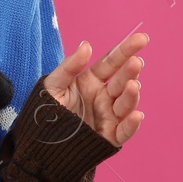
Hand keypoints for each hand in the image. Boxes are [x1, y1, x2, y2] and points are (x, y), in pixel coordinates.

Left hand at [43, 33, 148, 147]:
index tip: (142, 38)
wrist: (39, 143)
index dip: (126, 49)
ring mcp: (108, 116)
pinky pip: (124, 131)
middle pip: (122, 81)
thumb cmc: (46, 111)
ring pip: (125, 104)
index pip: (112, 62)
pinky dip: (132, 125)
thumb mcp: (53, 85)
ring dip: (131, 96)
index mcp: (92, 81)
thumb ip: (69, 66)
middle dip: (130, 72)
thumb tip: (86, 45)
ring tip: (132, 86)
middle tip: (136, 62)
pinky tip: (137, 115)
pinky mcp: (109, 137)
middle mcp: (104, 97)